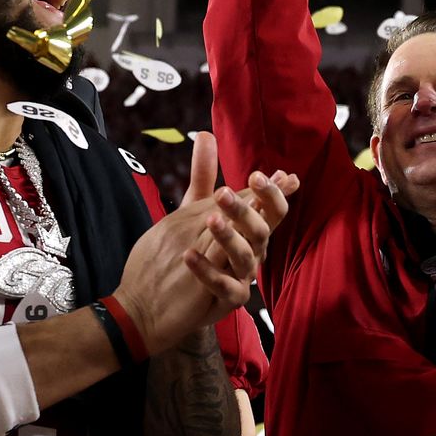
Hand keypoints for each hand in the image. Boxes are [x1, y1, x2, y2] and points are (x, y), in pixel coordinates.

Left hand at [112, 132, 294, 356]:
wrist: (163, 300)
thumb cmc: (191, 249)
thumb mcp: (195, 210)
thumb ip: (203, 175)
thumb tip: (206, 134)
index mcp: (251, 231)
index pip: (272, 208)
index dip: (272, 192)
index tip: (260, 174)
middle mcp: (253, 254)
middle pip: (262, 230)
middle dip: (247, 210)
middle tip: (224, 192)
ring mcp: (242, 279)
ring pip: (247, 259)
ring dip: (229, 237)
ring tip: (210, 220)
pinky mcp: (226, 302)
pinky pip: (225, 288)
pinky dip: (208, 272)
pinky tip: (188, 255)